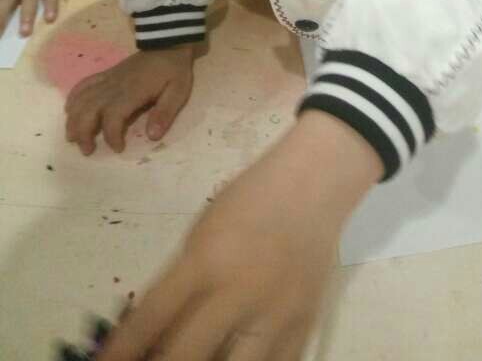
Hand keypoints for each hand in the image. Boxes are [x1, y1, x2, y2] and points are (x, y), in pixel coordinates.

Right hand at [65, 44, 195, 154]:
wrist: (167, 44)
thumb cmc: (173, 70)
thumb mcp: (178, 91)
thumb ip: (165, 113)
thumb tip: (152, 136)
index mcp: (132, 91)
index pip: (113, 116)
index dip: (111, 136)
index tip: (118, 149)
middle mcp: (114, 86)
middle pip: (88, 110)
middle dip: (83, 133)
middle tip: (87, 150)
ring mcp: (107, 79)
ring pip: (81, 99)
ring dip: (73, 120)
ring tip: (73, 138)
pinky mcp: (105, 75)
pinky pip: (83, 85)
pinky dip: (73, 99)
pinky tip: (69, 112)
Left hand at [98, 111, 382, 360]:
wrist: (316, 184)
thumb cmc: (251, 199)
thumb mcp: (202, 232)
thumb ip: (178, 284)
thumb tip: (149, 336)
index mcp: (207, 262)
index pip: (150, 321)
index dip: (120, 353)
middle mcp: (239, 294)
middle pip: (184, 358)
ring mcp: (276, 317)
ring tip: (193, 359)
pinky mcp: (303, 329)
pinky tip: (230, 358)